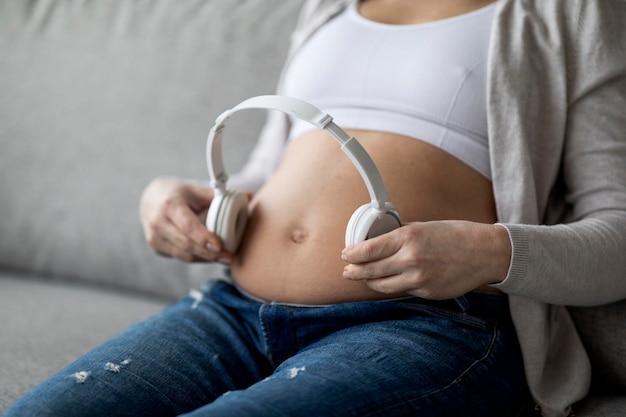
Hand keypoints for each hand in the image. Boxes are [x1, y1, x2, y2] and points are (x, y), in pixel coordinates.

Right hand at [140, 177, 233, 262]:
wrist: (150, 198)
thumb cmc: (178, 193)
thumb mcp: (196, 190)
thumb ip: (220, 196)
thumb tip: (249, 196)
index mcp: (170, 205)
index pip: (188, 226)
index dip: (204, 238)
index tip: (220, 247)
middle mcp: (158, 222)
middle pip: (187, 244)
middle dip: (210, 254)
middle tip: (230, 257)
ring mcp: (154, 237)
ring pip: (184, 255)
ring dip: (205, 259)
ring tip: (224, 258)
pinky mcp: (156, 248)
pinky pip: (180, 257)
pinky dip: (197, 258)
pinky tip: (210, 256)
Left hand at [341, 221, 510, 299]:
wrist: (485, 252)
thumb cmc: (455, 235)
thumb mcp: (423, 226)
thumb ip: (399, 233)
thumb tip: (377, 237)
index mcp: (407, 238)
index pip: (368, 250)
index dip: (352, 254)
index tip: (346, 255)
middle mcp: (410, 260)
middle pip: (370, 271)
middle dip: (354, 271)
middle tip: (347, 270)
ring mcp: (419, 279)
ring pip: (382, 286)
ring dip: (370, 282)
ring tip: (365, 277)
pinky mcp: (427, 293)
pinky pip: (402, 291)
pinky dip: (394, 285)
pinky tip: (390, 281)